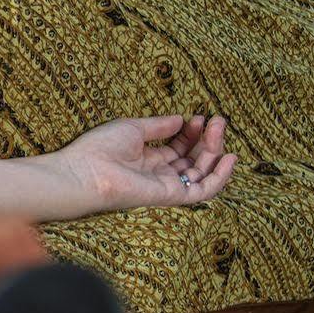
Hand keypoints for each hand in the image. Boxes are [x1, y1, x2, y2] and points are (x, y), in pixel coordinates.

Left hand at [55, 114, 235, 215]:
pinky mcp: (171, 196)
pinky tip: (229, 157)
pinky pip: (202, 191)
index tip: (198, 116)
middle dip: (207, 139)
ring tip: (218, 128)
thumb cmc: (99, 149)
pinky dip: (219, 177)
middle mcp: (158, 173)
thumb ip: (159, 126)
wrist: (84, 172)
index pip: (178, 147)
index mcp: (146, 158)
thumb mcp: (133, 128)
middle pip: (192, 159)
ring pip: (201, 172)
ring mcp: (165, 185)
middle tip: (216, 120)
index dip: (191, 132)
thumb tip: (181, 119)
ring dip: (214, 151)